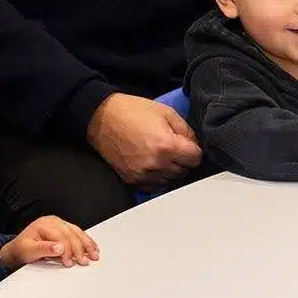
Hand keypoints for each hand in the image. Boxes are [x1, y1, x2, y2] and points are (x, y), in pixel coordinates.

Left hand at [2, 216, 99, 268]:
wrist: (19, 249)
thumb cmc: (22, 249)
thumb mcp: (29, 250)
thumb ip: (44, 249)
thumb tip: (60, 248)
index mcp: (44, 224)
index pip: (61, 236)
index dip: (67, 250)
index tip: (69, 262)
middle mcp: (54, 222)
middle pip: (71, 234)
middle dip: (79, 249)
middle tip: (83, 261)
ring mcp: (61, 224)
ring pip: (78, 233)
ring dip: (87, 245)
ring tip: (94, 255)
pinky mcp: (65, 229)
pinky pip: (79, 234)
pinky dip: (86, 242)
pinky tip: (92, 248)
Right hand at [87, 94, 201, 187]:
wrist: (101, 118)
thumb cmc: (132, 111)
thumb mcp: (166, 112)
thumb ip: (186, 131)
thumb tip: (196, 145)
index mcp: (167, 146)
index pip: (195, 159)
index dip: (195, 150)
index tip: (189, 145)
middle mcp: (156, 164)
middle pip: (184, 171)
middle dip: (183, 160)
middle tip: (174, 147)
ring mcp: (142, 174)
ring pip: (170, 180)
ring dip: (170, 169)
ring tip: (161, 154)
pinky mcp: (131, 179)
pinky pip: (154, 186)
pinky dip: (156, 177)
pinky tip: (151, 163)